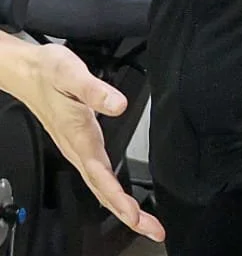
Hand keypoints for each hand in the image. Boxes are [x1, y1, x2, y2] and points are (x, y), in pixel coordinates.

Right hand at [19, 43, 165, 242]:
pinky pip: (98, 174)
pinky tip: (121, 198)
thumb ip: (96, 91)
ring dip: (122, 206)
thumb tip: (119, 105)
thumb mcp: (71, 74)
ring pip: (101, 185)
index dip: (118, 198)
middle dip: (126, 214)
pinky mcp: (81, 142)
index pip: (101, 175)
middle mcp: (78, 148)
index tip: (136, 218)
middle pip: (103, 189)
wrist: (27, 72)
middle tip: (153, 231)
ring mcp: (79, 148)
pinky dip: (112, 191)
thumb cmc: (49, 73)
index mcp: (78, 137)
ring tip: (143, 222)